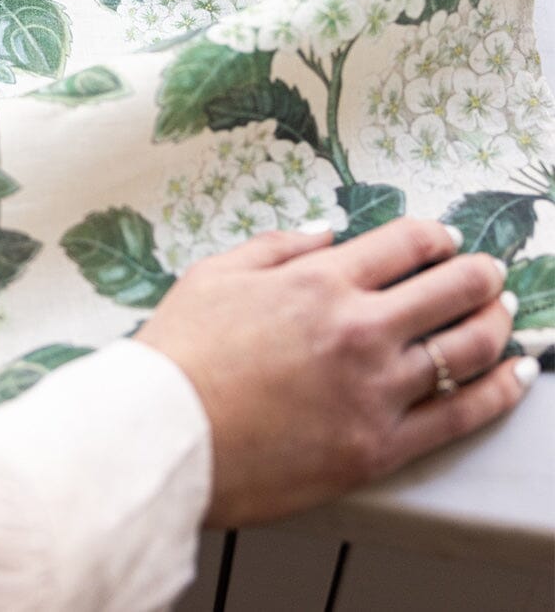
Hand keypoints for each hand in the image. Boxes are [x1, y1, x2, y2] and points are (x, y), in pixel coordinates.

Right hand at [136, 218, 532, 528]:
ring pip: (467, 349)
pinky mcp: (377, 448)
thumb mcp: (217, 273)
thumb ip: (279, 246)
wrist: (163, 437)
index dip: (436, 237)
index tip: (444, 242)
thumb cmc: (180, 354)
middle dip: (480, 275)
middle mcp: (358, 329)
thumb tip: (326, 231)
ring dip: (497, 325)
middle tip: (488, 274)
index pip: (407, 244)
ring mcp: (374, 391)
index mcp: (319, 281)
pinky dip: (499, 392)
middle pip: (452, 290)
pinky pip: (459, 416)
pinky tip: (516, 376)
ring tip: (504, 316)